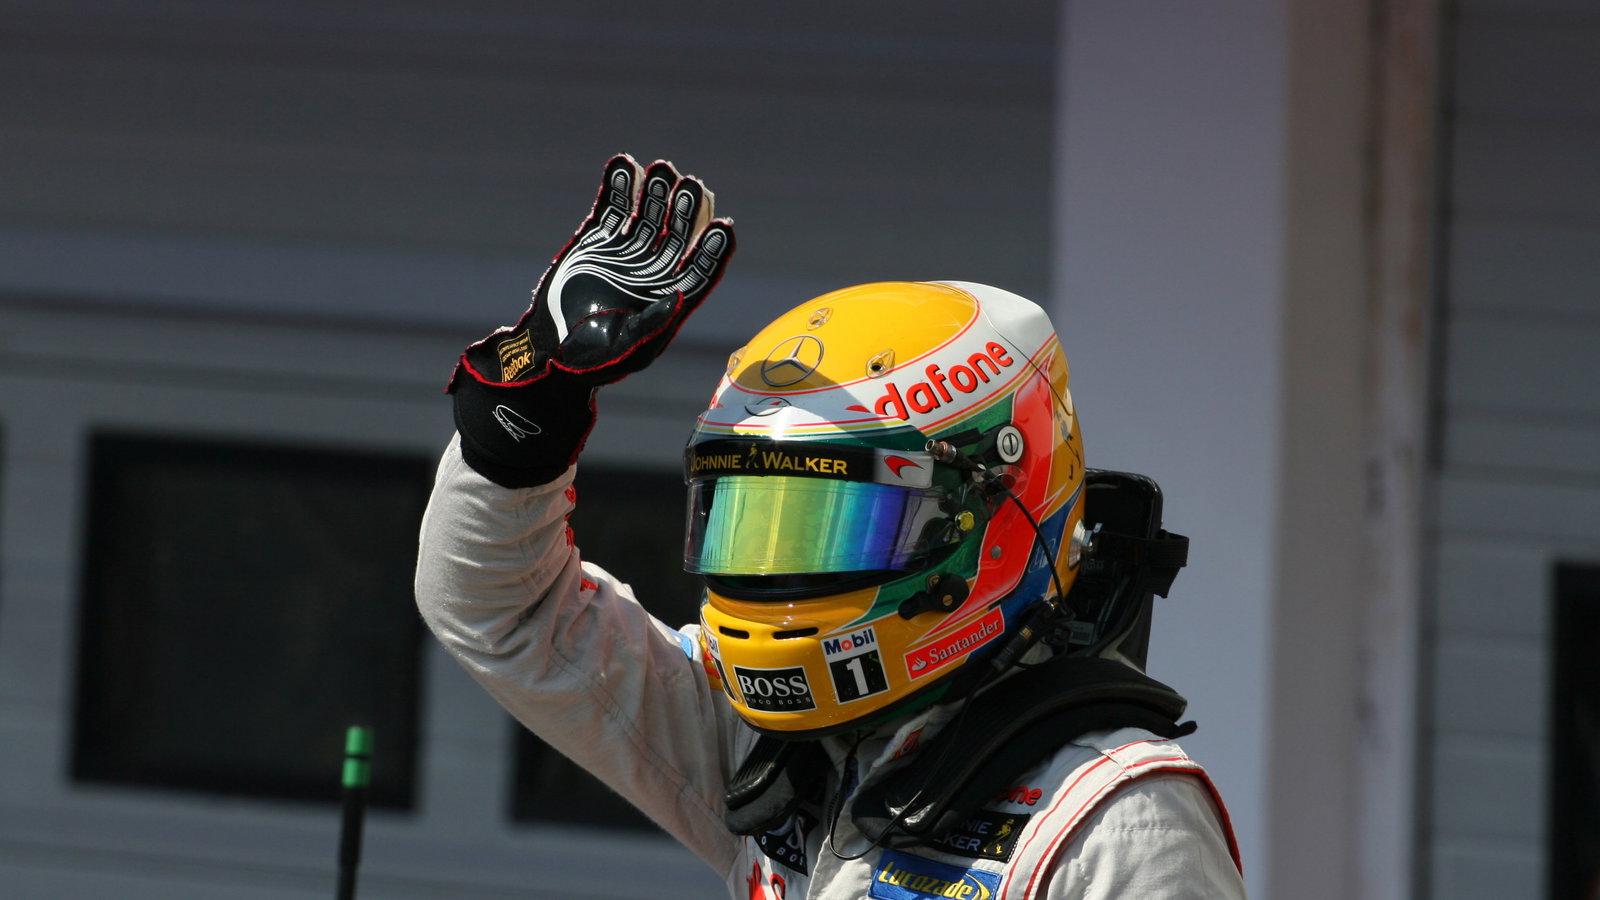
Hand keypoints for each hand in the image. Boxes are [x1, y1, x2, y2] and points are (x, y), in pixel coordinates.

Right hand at [448, 154, 734, 486]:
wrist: (551, 348)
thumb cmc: (594, 359)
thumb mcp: (628, 348)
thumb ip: (653, 324)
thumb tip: (680, 298)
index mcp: (671, 299)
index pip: (700, 269)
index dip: (713, 249)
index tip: (723, 228)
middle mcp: (654, 271)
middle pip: (679, 234)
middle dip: (686, 210)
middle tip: (691, 186)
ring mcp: (628, 251)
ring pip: (649, 215)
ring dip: (656, 192)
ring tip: (662, 169)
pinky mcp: (599, 239)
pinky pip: (612, 208)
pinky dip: (618, 187)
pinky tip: (624, 165)